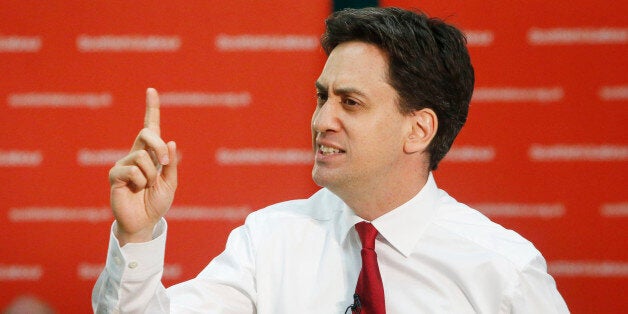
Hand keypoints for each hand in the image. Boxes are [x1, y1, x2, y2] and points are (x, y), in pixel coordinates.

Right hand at [108, 88, 177, 245]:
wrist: (144, 222)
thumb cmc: (156, 202)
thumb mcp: (170, 183)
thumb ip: (171, 164)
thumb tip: (172, 142)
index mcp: (151, 154)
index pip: (150, 128)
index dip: (151, 109)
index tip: (151, 90)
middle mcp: (136, 154)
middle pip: (147, 133)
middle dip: (160, 147)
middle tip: (163, 166)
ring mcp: (124, 164)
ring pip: (142, 156)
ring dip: (150, 175)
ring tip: (146, 187)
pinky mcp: (115, 175)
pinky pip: (132, 170)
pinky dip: (140, 182)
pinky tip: (136, 190)